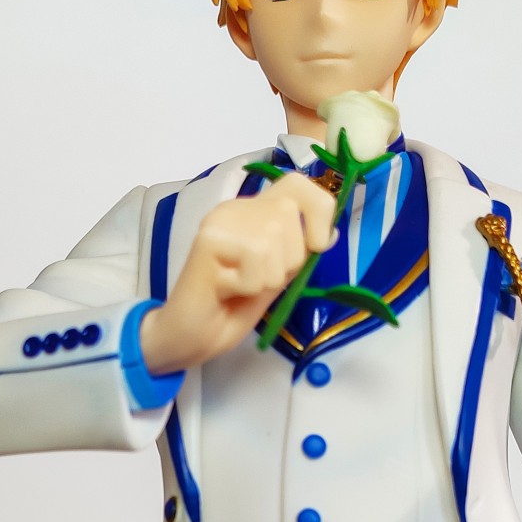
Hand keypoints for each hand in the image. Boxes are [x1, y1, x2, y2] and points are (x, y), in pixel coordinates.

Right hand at [139, 173, 336, 373]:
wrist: (190, 337)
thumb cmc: (232, 310)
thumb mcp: (276, 277)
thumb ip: (298, 253)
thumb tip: (331, 233)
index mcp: (254, 212)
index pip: (297, 184)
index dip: (319, 209)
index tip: (317, 245)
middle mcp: (236, 208)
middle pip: (288, 214)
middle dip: (288, 259)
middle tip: (259, 281)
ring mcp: (220, 221)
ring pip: (272, 241)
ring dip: (265, 278)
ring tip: (240, 287)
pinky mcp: (208, 239)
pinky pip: (253, 261)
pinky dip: (247, 286)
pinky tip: (226, 290)